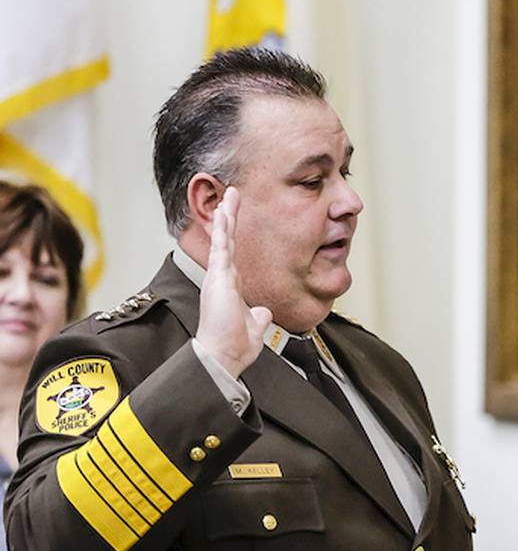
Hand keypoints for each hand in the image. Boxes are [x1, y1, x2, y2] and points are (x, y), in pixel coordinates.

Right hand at [195, 187, 271, 378]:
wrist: (223, 355)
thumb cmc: (234, 345)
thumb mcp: (254, 327)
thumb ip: (258, 317)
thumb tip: (264, 313)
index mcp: (231, 287)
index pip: (234, 254)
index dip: (233, 237)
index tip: (233, 220)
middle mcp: (223, 278)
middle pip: (227, 241)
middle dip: (229, 218)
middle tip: (232, 196)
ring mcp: (219, 276)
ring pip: (223, 239)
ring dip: (226, 216)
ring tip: (229, 195)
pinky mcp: (218, 277)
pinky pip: (221, 247)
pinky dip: (222, 229)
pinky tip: (223, 212)